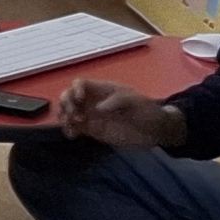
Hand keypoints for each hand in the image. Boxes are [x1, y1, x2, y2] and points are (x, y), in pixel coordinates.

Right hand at [53, 81, 183, 148]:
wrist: (156, 131)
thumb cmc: (148, 112)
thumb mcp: (137, 102)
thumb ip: (118, 101)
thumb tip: (98, 108)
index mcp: (103, 90)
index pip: (81, 83)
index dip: (75, 89)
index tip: (79, 100)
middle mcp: (94, 101)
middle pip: (69, 96)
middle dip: (65, 103)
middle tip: (73, 115)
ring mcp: (92, 116)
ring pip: (69, 112)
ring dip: (64, 117)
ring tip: (70, 126)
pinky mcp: (93, 130)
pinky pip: (75, 128)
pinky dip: (69, 130)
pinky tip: (72, 135)